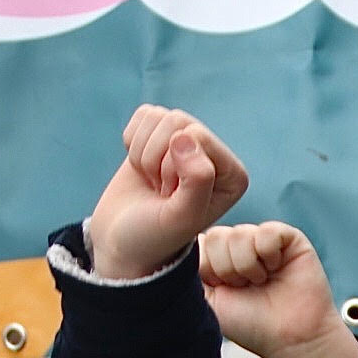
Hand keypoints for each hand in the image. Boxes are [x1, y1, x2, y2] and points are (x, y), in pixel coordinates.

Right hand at [88, 105, 249, 281]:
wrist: (123, 243)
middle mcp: (215, 154)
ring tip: (153, 183)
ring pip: (159, 117)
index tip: (172, 198)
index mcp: (233, 175)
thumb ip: (197, 181)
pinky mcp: (160, 135)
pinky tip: (141, 168)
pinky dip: (132, 142)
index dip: (173, 167)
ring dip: (144, 154)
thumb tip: (185, 135)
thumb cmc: (156, 236)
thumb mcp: (182, 217)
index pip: (197, 136)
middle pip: (178, 122)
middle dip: (157, 159)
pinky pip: (144, 115)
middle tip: (161, 191)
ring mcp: (188, 143)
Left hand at [199, 221, 357, 357]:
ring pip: (239, 234)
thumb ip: (190, 271)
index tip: (222, 290)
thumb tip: (187, 243)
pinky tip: (277, 269)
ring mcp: (262, 239)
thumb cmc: (251, 325)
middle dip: (227, 269)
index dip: (207, 269)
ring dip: (248, 266)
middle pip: (216, 236)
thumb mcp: (208, 301)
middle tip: (245, 288)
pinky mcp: (287, 237)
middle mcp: (239, 246)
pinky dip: (269, 255)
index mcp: (218, 260)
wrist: (291, 338)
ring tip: (262, 282)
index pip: (198, 243)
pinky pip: (266, 231)